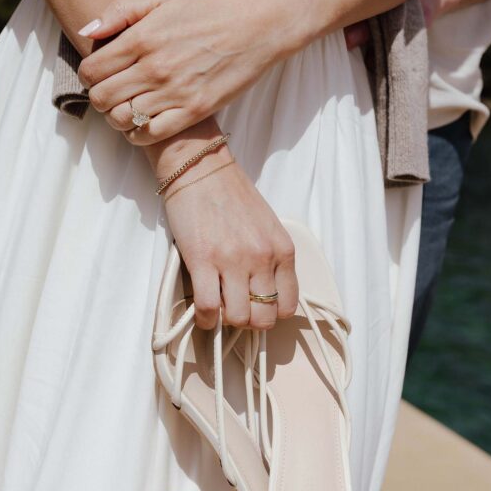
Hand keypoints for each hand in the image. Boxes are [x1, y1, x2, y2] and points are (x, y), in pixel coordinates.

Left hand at [76, 0, 286, 144]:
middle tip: (110, 92)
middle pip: (101, 98)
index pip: (92, 70)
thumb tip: (86, 32)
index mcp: (142, 38)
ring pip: (121, 119)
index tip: (97, 74)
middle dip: (99, 97)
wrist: (254, 29)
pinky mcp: (193, 111)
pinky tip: (143, 121)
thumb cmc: (207, 11)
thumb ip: (120, 12)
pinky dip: (138, 133)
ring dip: (117, 116)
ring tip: (126, 107)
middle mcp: (154, 68)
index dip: (88, 75)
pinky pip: (150, 135)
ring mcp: (174, 92)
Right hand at [160, 143, 298, 330]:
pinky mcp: (203, 261)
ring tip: (218, 310)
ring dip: (227, 321)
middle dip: (249, 322)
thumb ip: (270, 257)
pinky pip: (208, 308)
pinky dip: (206, 319)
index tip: (257, 308)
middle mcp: (262, 258)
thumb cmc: (231, 195)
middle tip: (236, 311)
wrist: (201, 169)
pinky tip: (203, 314)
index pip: (288, 305)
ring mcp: (233, 262)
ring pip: (238, 318)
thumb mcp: (267, 226)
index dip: (271, 314)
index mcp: (282, 250)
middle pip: (264, 318)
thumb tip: (261, 292)